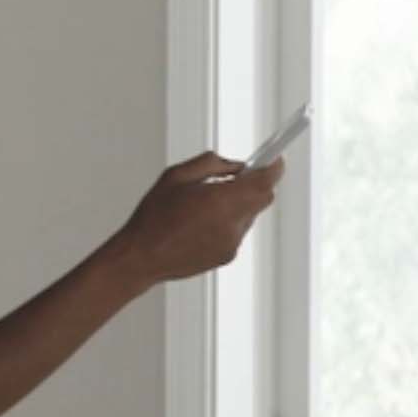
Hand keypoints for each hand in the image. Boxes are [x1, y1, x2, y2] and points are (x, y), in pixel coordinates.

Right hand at [114, 150, 284, 284]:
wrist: (142, 257)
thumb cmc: (154, 216)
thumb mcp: (177, 175)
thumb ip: (213, 164)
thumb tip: (237, 166)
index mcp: (221, 200)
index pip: (265, 182)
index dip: (274, 168)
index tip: (275, 159)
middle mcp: (232, 224)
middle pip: (263, 198)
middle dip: (255, 185)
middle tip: (236, 177)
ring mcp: (232, 243)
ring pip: (249, 215)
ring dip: (239, 204)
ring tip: (206, 205)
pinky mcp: (227, 256)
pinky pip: (238, 231)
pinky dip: (228, 222)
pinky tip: (201, 223)